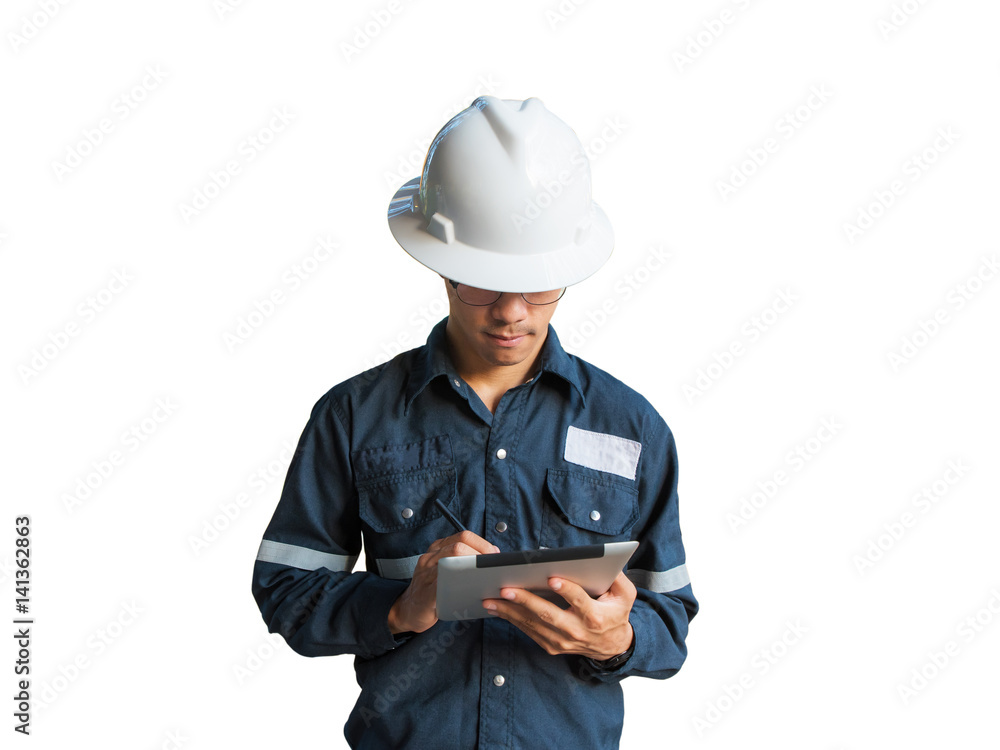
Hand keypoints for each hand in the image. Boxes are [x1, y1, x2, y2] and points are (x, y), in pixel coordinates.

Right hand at [387, 530, 498, 634]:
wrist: (409, 610)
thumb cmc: (433, 590)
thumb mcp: (444, 570)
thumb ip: (461, 560)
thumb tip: (492, 557)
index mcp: (437, 549)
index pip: (463, 536)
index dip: (482, 543)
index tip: (494, 554)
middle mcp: (430, 557)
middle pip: (458, 546)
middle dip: (480, 555)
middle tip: (492, 568)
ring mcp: (426, 574)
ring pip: (451, 562)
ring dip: (473, 569)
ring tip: (486, 578)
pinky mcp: (426, 593)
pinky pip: (444, 585)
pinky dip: (461, 587)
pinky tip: (472, 591)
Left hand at [482, 571, 635, 659]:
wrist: (612, 646)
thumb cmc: (616, 613)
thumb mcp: (626, 595)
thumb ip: (618, 578)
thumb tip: (604, 561)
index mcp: (595, 616)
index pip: (579, 601)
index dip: (567, 590)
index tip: (552, 578)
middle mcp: (577, 631)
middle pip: (548, 615)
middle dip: (525, 600)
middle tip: (506, 588)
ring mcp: (562, 641)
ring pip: (533, 624)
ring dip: (509, 611)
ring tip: (490, 598)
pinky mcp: (551, 646)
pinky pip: (528, 631)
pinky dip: (511, 619)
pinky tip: (496, 608)